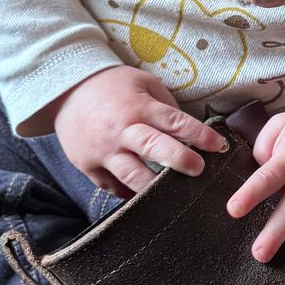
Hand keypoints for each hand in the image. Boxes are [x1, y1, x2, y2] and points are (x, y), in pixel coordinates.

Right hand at [52, 65, 225, 196]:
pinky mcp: (88, 167)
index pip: (174, 122)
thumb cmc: (111, 85)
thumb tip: (189, 133)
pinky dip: (129, 194)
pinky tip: (148, 201)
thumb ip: (165, 106)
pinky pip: (112, 187)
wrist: (65, 90)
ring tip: (175, 196)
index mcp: (138, 107)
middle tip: (199, 170)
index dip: (199, 135)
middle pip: (154, 149)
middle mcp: (121, 131)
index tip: (219, 145)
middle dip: (181, 161)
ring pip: (132, 176)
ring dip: (156, 188)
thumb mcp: (143, 83)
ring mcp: (103, 151)